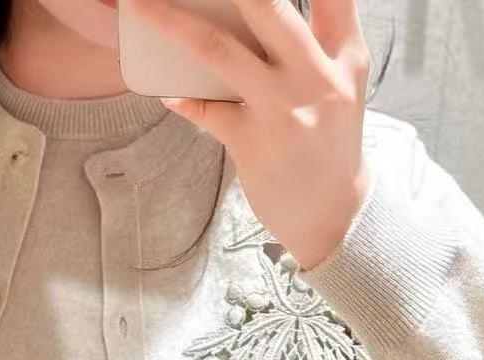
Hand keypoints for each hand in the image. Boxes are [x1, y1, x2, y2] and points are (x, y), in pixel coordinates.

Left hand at [125, 0, 372, 269]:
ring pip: (221, 52)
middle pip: (268, 7)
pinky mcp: (254, 144)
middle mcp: (317, 77)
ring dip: (172, 23)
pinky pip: (206, 111)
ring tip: (138, 3)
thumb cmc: (329, 142)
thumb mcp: (339, 86)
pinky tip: (165, 88)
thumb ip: (313, 41)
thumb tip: (251, 11)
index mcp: (345, 55)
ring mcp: (284, 111)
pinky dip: (183, 97)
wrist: (336, 215)